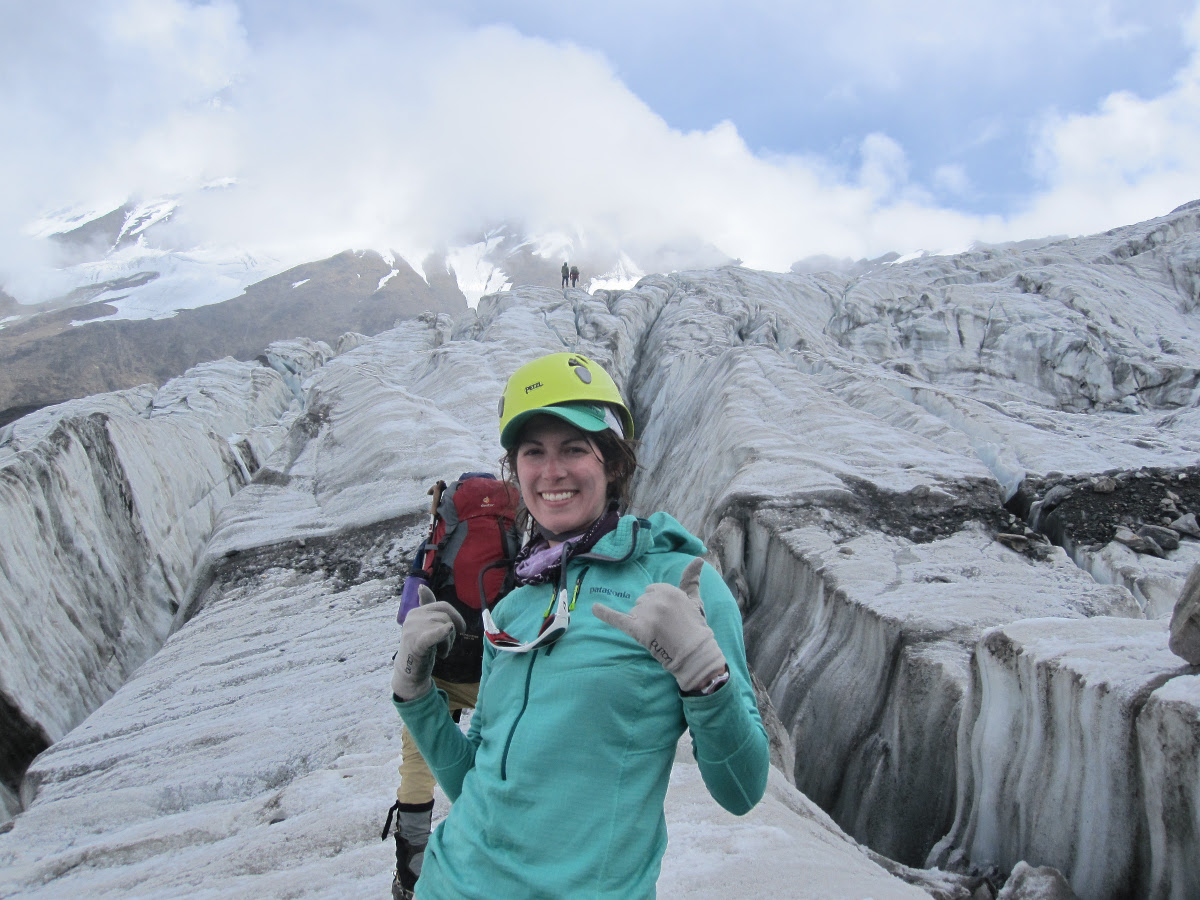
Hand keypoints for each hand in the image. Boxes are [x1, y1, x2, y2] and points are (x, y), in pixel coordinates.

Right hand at [391, 585, 465, 700]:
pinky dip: (441, 633)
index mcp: (415, 612)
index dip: (455, 616)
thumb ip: (425, 607)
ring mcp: (413, 630)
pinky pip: (431, 635)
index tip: (461, 629)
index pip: (442, 606)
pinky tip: (448, 629)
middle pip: (444, 617)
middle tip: (446, 648)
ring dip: (448, 643)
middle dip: (451, 633)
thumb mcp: (423, 625)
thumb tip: (421, 587)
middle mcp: (412, 618)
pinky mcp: (416, 644)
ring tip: (441, 653)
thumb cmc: (420, 648)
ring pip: (444, 626)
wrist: (409, 674)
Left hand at [592, 557, 726, 691]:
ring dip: (643, 623)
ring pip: (634, 613)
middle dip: (650, 613)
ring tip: (659, 633)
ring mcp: (646, 614)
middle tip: (666, 627)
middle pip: (641, 601)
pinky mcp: (637, 630)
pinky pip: (617, 619)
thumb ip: (691, 579)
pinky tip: (594, 608)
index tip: (670, 616)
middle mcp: (656, 599)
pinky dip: (605, 613)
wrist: (694, 654)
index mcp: (669, 589)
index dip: (659, 604)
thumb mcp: (695, 600)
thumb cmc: (694, 627)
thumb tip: (699, 558)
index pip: (651, 590)